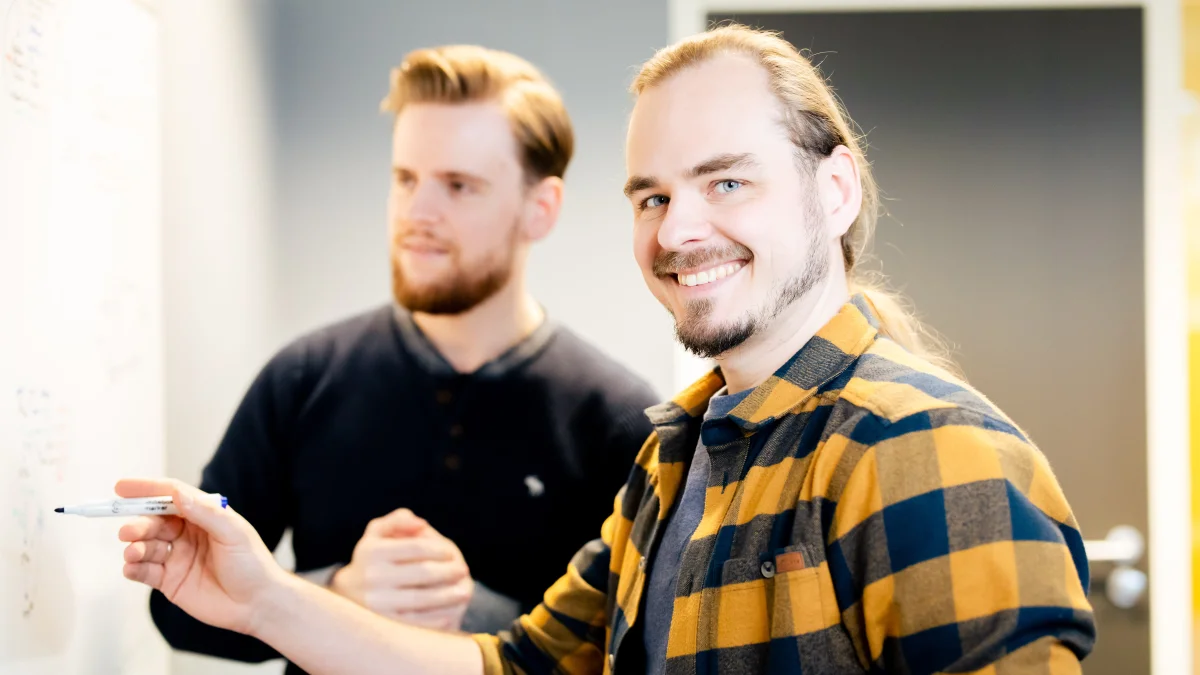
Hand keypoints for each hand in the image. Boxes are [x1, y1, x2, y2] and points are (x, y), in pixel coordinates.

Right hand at [117, 478, 286, 635]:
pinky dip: (133, 567)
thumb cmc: (252, 563)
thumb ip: (205, 512)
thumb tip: (177, 493)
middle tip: (128, 531)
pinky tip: (131, 567)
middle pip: (154, 522)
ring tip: (133, 552)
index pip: (170, 497)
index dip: (146, 490)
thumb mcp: (233, 532)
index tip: (122, 487)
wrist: (257, 604)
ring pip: (146, 546)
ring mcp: (176, 557)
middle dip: (138, 524)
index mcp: (203, 516)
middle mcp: (186, 534)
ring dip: (135, 547)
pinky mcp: (169, 581)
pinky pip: (144, 571)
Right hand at [331, 509, 473, 630]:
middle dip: (447, 571)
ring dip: (448, 595)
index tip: (451, 552)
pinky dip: (435, 619)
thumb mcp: (377, 533)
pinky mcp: (382, 624)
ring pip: (421, 599)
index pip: (415, 548)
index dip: (438, 549)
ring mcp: (376, 603)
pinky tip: (450, 613)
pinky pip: (415, 622)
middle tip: (463, 571)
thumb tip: (421, 524)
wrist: (347, 596)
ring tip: (464, 591)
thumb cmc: (372, 558)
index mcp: (372, 551)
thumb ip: (398, 521)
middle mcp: (371, 577)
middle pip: (422, 573)